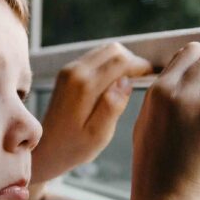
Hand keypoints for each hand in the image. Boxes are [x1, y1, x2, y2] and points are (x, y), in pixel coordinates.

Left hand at [24, 42, 151, 199]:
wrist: (44, 149)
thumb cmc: (73, 147)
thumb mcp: (98, 135)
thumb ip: (113, 106)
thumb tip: (126, 81)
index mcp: (84, 86)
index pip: (120, 61)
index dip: (140, 64)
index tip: (154, 74)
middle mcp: (75, 72)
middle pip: (113, 50)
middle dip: (132, 60)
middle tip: (145, 77)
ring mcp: (69, 70)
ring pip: (104, 51)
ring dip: (121, 61)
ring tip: (134, 80)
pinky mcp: (68, 73)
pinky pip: (95, 58)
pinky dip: (110, 64)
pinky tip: (117, 83)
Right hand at [131, 42, 199, 199]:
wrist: (165, 198)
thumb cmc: (160, 174)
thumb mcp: (149, 131)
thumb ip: (162, 109)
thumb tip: (180, 98)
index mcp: (152, 96)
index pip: (176, 59)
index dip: (198, 57)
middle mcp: (166, 91)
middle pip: (195, 52)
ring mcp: (187, 98)